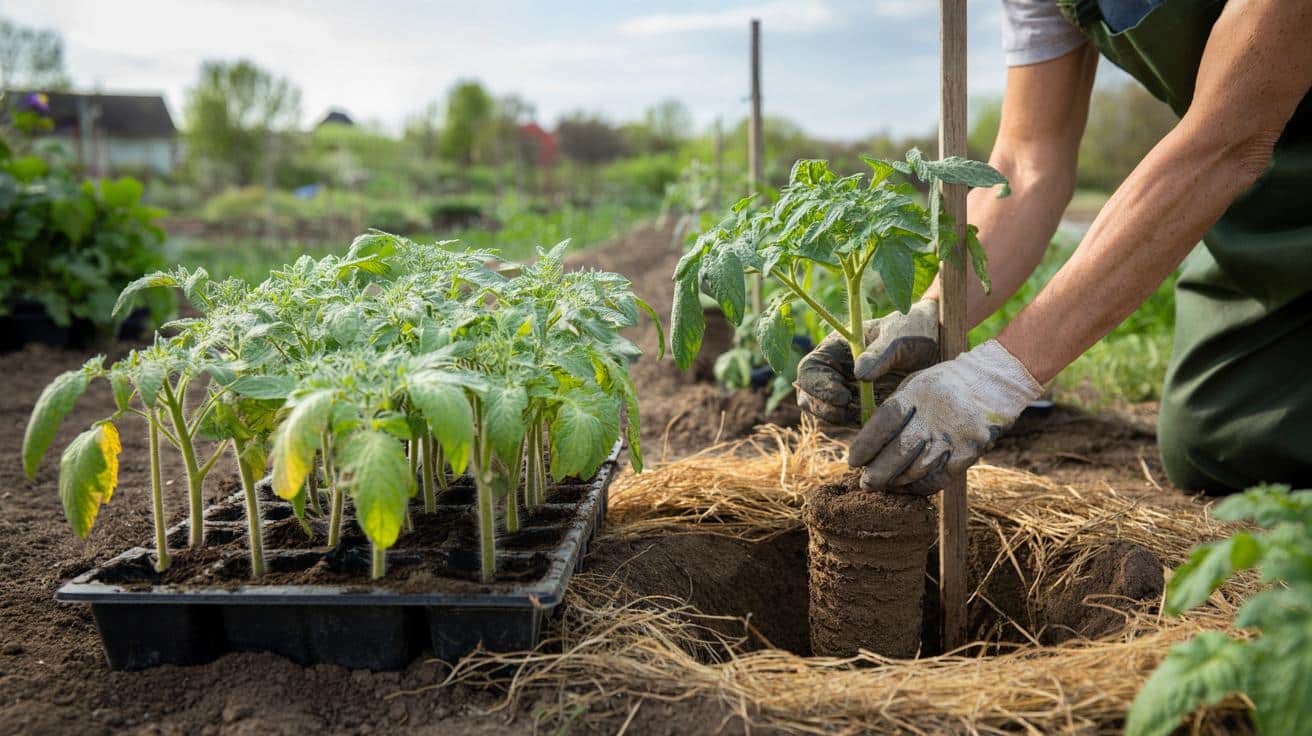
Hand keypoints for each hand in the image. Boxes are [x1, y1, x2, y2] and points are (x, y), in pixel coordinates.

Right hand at [795, 299, 939, 425]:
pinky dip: (860, 432)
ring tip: (871, 419)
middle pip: (809, 399)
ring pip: (828, 417)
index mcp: (835, 349)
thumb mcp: (899, 334)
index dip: (817, 387)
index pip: (809, 371)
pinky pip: (852, 427)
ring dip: (843, 423)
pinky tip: (880, 427)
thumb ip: (880, 352)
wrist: (941, 344)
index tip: (842, 397)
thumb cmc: (916, 329)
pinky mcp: (864, 411)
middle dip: (826, 410)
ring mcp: (848, 394)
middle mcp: (835, 373)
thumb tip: (859, 374)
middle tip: (851, 413)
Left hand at [847, 339, 1042, 494]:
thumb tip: (867, 439)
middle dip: (878, 472)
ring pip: (918, 468)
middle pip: (900, 450)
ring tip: (886, 485)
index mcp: (919, 392)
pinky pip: (941, 477)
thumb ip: (895, 406)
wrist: (997, 381)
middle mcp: (936, 414)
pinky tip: (910, 487)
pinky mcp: (971, 451)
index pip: (885, 421)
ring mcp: (955, 434)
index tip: (853, 460)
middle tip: (865, 483)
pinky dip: (922, 486)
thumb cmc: (947, 384)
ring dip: (899, 481)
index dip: (865, 444)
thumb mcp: (918, 381)